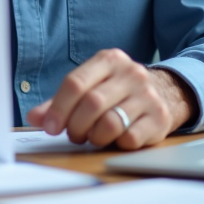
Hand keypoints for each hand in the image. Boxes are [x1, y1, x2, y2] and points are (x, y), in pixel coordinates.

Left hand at [25, 49, 194, 149]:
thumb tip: (35, 118)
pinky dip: (117, 144)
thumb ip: (61, 101)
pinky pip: (130, 138)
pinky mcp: (160, 118)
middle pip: (91, 104)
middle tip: (74, 134)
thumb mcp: (92, 85)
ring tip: (94, 136)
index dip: (58, 108)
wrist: (168, 91)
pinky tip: (116, 138)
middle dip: (76, 126)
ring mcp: (147, 95)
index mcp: (109, 60)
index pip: (75, 83)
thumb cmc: (119, 90)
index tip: (50, 127)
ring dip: (95, 137)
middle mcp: (130, 73)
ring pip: (110, 123)